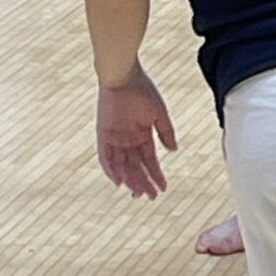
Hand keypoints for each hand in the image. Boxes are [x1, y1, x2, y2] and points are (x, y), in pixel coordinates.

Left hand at [96, 66, 178, 199]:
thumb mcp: (159, 113)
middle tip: (151, 197)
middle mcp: (128, 139)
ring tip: (137, 193)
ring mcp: (115, 138)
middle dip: (143, 182)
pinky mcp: (102, 135)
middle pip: (135, 167)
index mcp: (143, 134)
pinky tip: (119, 182)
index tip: (163, 188)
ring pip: (122, 166)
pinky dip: (111, 170)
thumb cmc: (143, 91)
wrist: (123, 77)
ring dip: (130, 180)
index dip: (156, 174)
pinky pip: (105, 157)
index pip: (150, 160)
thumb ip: (166, 132)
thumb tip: (174, 150)